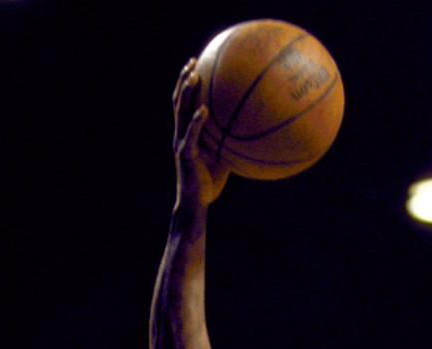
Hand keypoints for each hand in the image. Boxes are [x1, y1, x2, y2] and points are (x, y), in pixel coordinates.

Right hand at [173, 59, 229, 207]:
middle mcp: (182, 134)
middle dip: (184, 80)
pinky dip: (196, 121)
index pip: (184, 103)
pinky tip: (204, 110)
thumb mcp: (224, 157)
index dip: (187, 84)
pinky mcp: (185, 155)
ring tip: (194, 77)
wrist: (196, 203)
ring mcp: (182, 142)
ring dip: (186, 93)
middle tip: (192, 62)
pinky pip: (191, 135)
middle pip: (178, 101)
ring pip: (180, 112)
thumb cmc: (210, 183)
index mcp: (188, 132)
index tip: (195, 65)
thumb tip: (253, 131)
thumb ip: (231, 142)